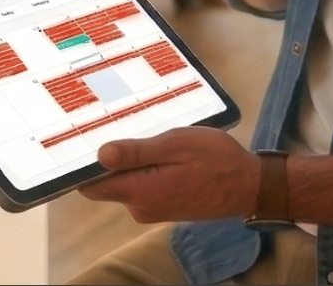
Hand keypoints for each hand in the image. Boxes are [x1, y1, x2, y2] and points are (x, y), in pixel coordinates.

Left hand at [78, 128, 260, 223]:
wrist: (248, 185)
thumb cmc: (216, 160)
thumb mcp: (176, 145)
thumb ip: (137, 152)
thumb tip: (100, 155)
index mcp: (140, 192)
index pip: (92, 185)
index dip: (84, 164)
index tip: (85, 138)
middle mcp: (140, 207)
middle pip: (108, 182)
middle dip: (111, 157)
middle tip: (120, 123)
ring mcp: (152, 209)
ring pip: (127, 182)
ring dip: (133, 160)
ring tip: (146, 131)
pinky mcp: (164, 206)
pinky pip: (143, 185)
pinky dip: (146, 168)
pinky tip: (160, 149)